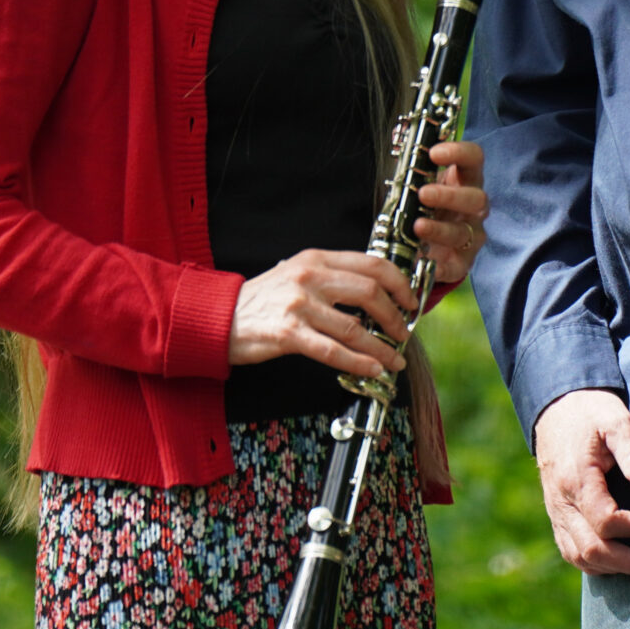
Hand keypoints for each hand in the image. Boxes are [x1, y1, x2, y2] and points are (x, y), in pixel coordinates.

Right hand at [228, 249, 414, 375]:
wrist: (218, 317)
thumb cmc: (262, 300)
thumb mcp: (297, 273)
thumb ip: (332, 277)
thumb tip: (375, 294)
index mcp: (316, 258)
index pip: (371, 264)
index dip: (399, 282)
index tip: (410, 300)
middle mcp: (310, 277)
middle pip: (370, 292)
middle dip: (395, 315)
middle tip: (405, 331)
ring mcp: (299, 305)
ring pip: (355, 327)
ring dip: (381, 347)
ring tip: (393, 359)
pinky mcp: (289, 333)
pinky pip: (333, 351)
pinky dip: (358, 362)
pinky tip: (372, 370)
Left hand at [411, 138, 487, 286]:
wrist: (424, 246)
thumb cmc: (423, 208)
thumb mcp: (418, 184)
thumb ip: (412, 167)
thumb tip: (398, 140)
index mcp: (464, 181)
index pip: (474, 159)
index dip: (459, 153)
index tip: (435, 153)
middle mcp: (473, 208)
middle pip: (476, 198)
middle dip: (450, 196)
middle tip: (424, 193)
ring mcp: (470, 236)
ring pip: (465, 232)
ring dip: (440, 229)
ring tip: (418, 226)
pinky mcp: (462, 262)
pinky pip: (455, 263)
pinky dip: (438, 261)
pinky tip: (422, 256)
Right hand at [532, 388, 629, 575]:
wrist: (556, 406)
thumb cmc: (591, 412)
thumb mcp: (617, 423)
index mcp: (576, 480)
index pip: (605, 522)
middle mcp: (561, 502)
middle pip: (592, 550)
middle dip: (629, 562)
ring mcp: (556, 512)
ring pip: (579, 557)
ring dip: (613, 568)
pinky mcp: (557, 515)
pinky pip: (571, 551)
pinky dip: (595, 563)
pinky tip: (619, 560)